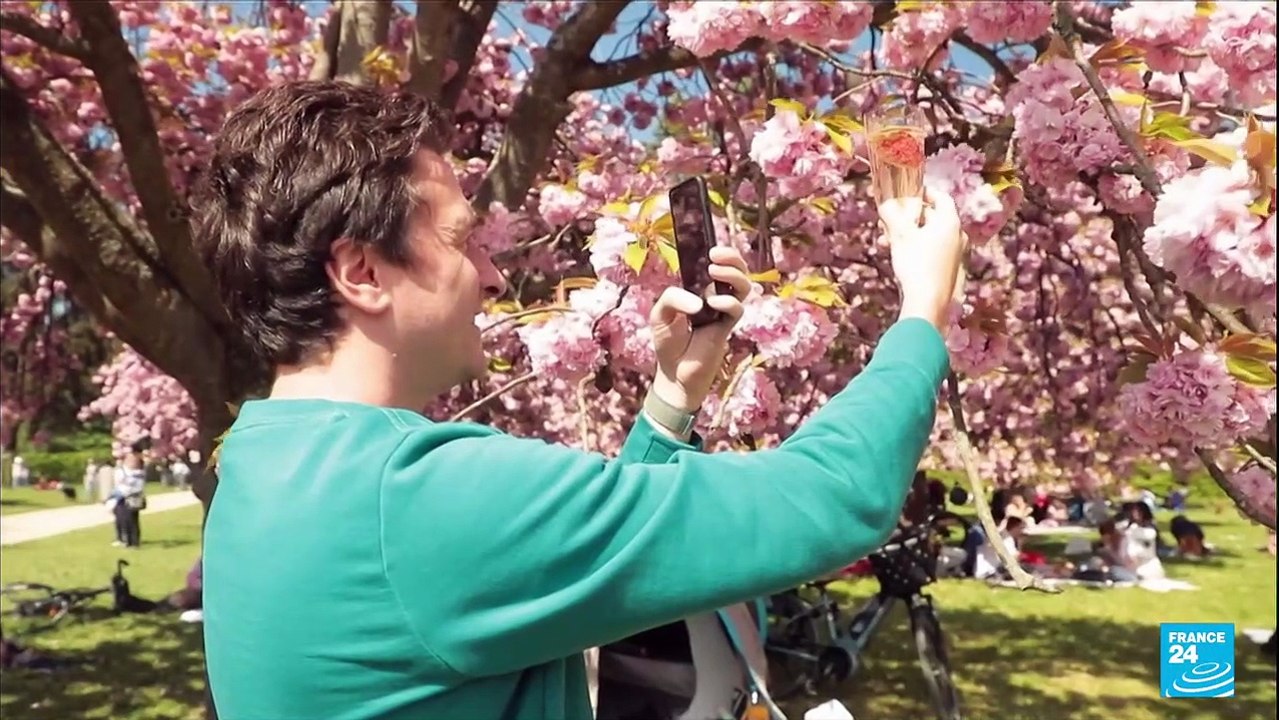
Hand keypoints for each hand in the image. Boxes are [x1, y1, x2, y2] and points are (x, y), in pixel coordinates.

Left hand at [648, 246, 751, 411]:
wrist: (675, 375)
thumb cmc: (668, 343)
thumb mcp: (660, 314)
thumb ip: (672, 298)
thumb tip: (700, 301)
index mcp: (699, 289)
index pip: (716, 265)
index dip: (720, 254)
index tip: (711, 248)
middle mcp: (714, 297)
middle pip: (736, 271)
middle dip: (732, 258)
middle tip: (715, 256)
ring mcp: (723, 312)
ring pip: (742, 287)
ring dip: (733, 275)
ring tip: (715, 271)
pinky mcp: (727, 328)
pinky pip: (737, 309)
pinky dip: (728, 302)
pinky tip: (712, 303)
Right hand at [878, 189, 966, 333]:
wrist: (928, 302)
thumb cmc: (916, 264)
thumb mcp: (900, 236)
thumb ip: (892, 215)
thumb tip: (885, 202)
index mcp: (950, 222)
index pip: (941, 197)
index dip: (925, 193)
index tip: (909, 193)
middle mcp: (958, 235)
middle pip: (933, 218)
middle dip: (909, 219)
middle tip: (890, 222)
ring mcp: (956, 254)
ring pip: (931, 236)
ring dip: (909, 235)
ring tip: (888, 242)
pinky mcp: (951, 270)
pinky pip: (934, 251)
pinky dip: (918, 249)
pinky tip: (900, 257)